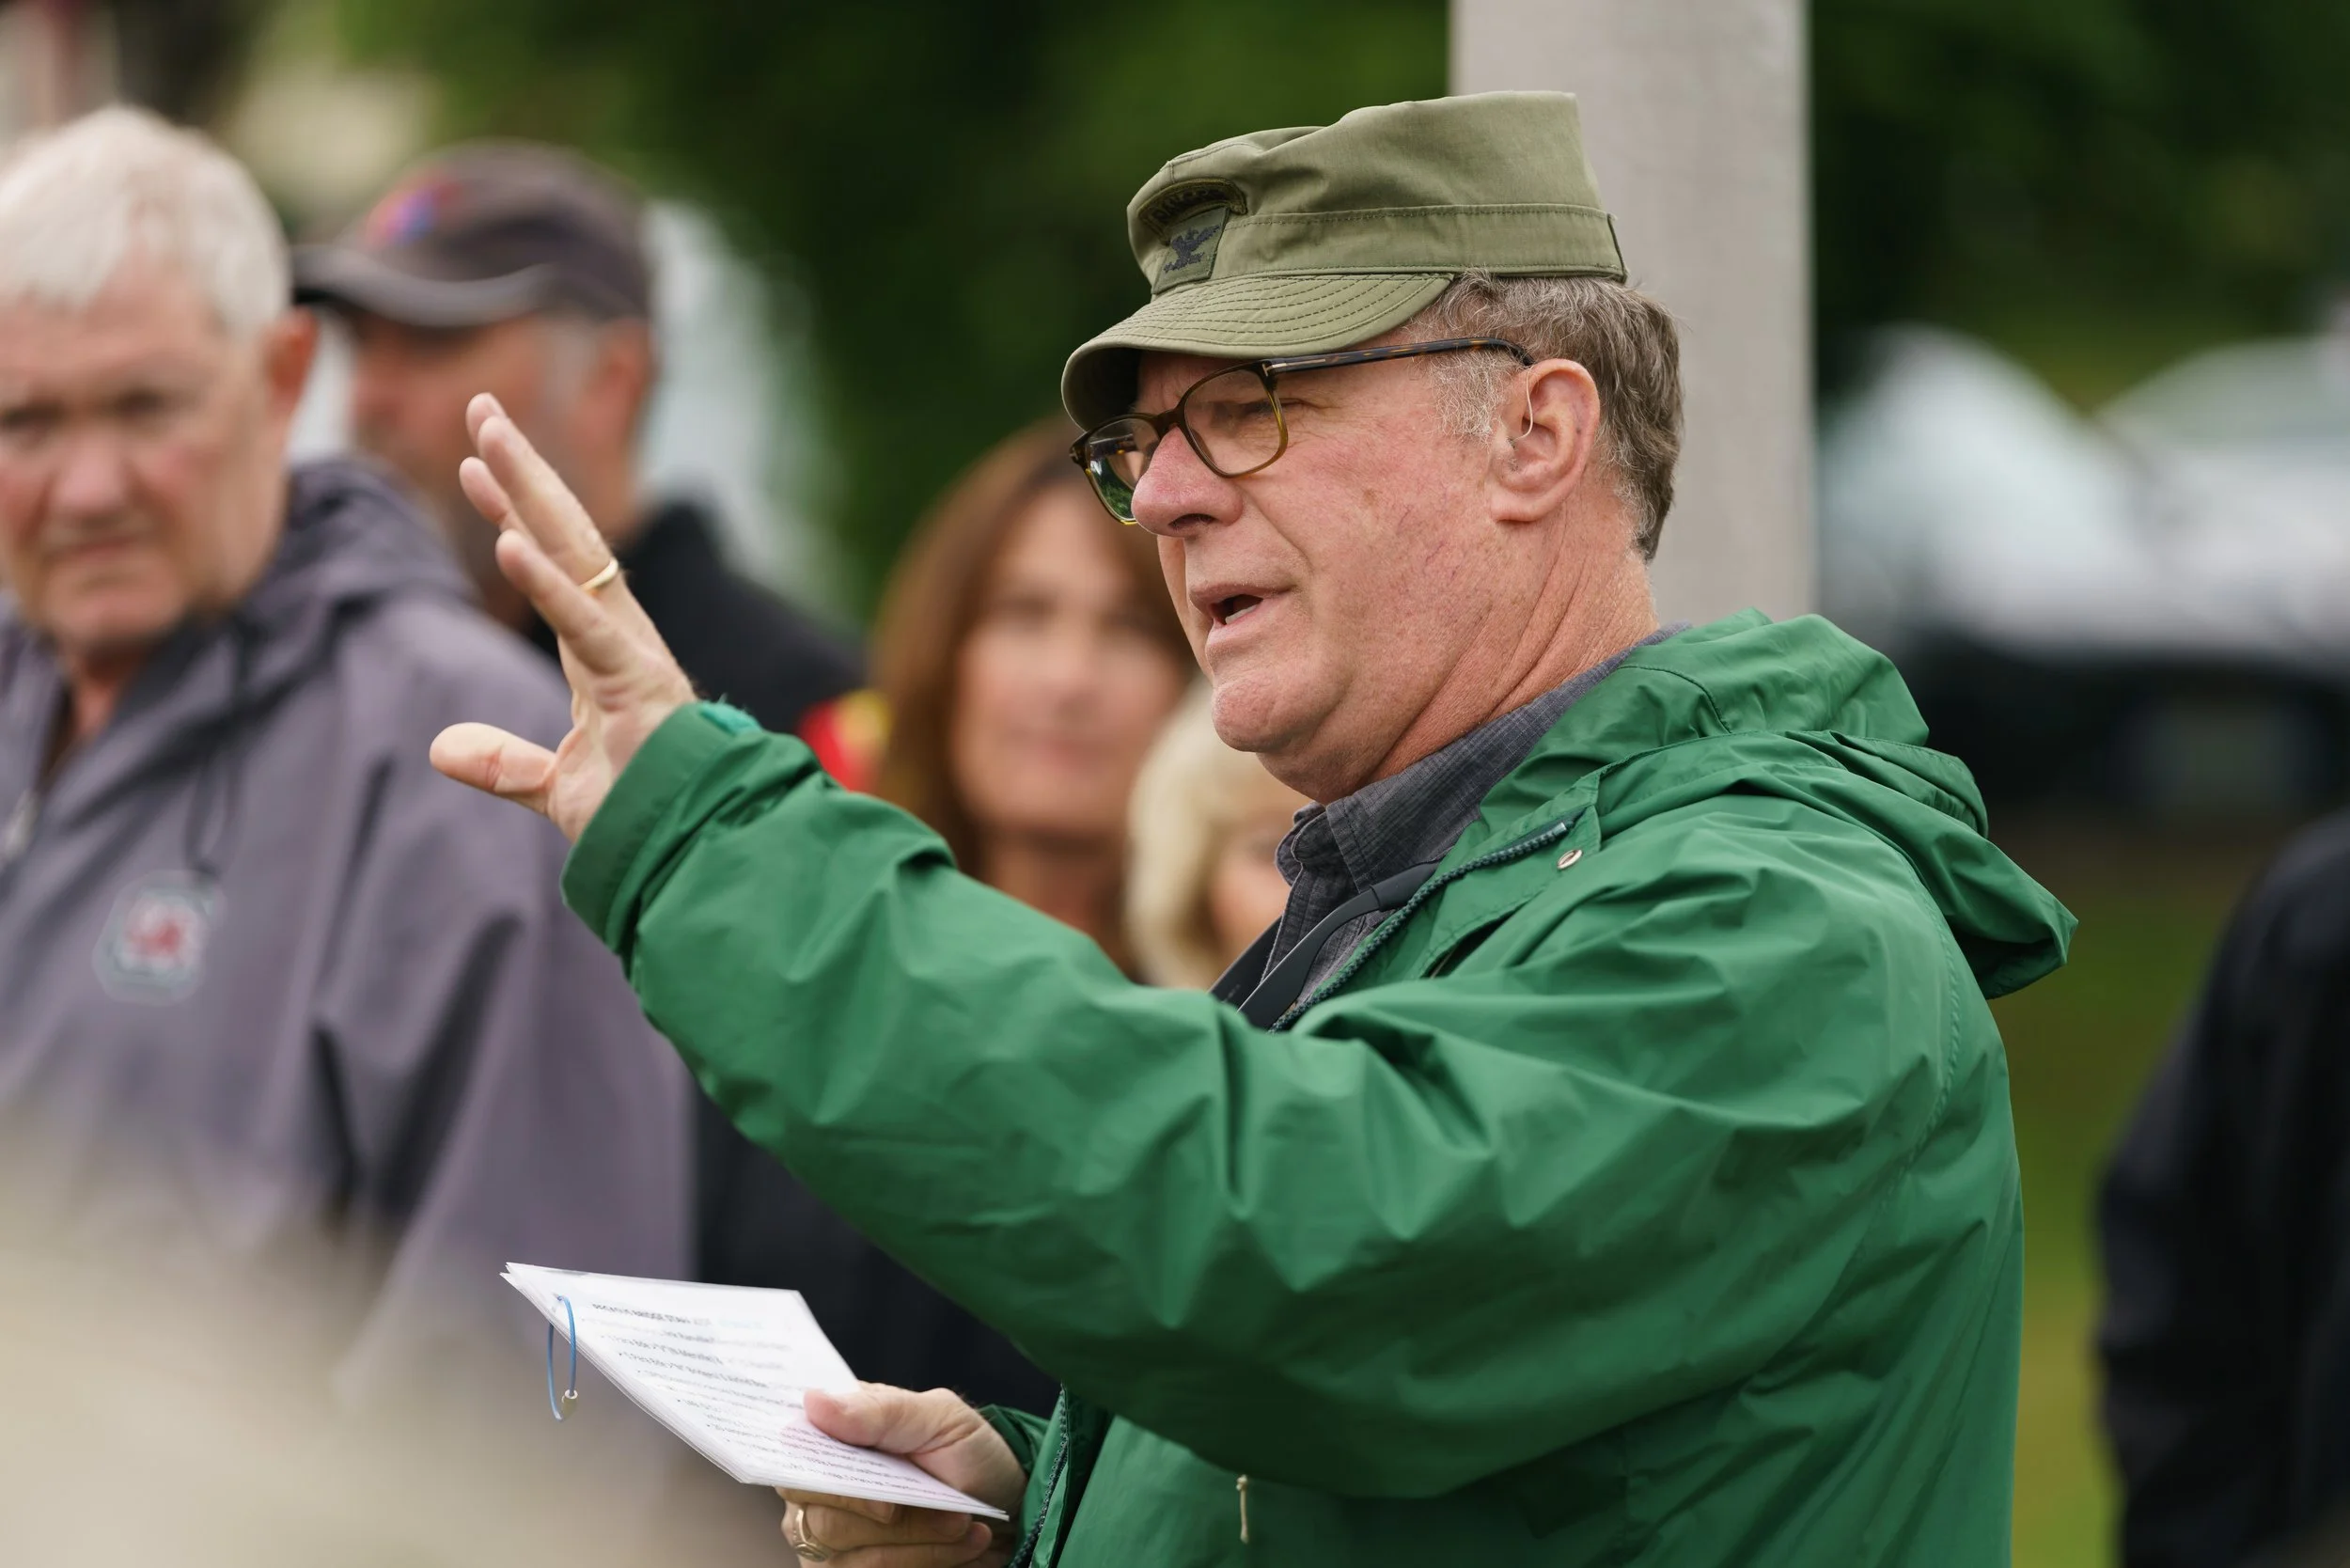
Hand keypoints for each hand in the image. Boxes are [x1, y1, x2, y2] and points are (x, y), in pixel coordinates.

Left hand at [427, 393, 696, 838]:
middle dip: (523, 472)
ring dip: (530, 496)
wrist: (694, 850)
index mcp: (603, 652)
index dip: (513, 514)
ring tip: (489, 442)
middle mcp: (621, 636)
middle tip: (483, 409)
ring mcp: (631, 653)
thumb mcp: (555, 785)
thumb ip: (503, 762)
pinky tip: (508, 543)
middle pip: (566, 537)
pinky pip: (584, 626)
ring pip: (577, 558)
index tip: (475, 466)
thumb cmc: (645, 816)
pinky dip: (546, 585)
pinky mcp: (636, 683)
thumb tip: (443, 748)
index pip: (553, 565)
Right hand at [777, 1383, 1027, 1566]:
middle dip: (897, 1522)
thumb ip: (880, 1412)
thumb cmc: (971, 1455)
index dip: (827, 1483)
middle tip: (951, 1509)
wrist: (1009, 1508)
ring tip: (962, 1524)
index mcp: (834, 1438)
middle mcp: (821, 1489)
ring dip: (918, 1544)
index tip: (886, 1503)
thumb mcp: (941, 1419)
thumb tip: (813, 1401)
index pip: (793, 1461)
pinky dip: (922, 1563)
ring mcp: (832, 1538)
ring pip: (846, 1556)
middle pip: (819, 1519)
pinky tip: (959, 1546)